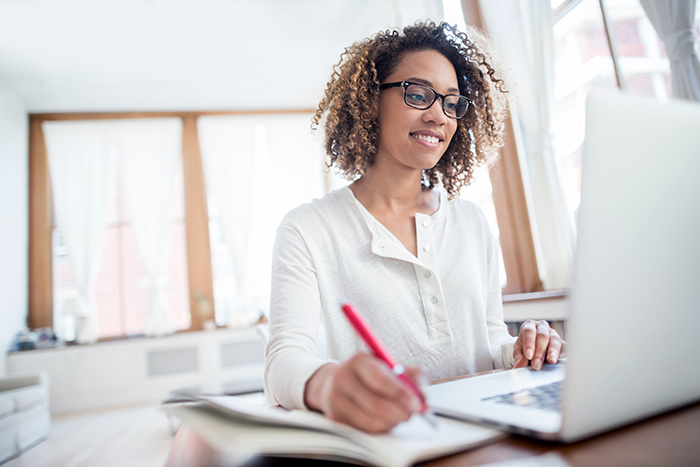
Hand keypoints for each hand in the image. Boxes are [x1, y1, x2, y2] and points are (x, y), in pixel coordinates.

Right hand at [304, 353, 426, 432]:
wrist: (336, 381)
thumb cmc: (371, 375)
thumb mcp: (392, 367)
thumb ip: (414, 376)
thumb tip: (423, 396)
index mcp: (359, 360)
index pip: (381, 380)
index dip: (401, 394)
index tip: (417, 405)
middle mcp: (342, 377)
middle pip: (376, 405)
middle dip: (400, 413)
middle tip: (411, 414)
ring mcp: (335, 398)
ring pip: (371, 421)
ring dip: (391, 423)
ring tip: (398, 416)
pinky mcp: (334, 417)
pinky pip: (363, 431)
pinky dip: (380, 429)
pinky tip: (384, 420)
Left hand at [512, 320, 563, 369]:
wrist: (532, 347)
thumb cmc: (524, 346)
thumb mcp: (519, 351)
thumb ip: (519, 358)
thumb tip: (518, 367)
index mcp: (529, 325)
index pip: (529, 332)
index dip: (529, 343)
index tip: (528, 356)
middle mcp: (542, 327)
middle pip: (542, 336)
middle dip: (539, 351)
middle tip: (536, 364)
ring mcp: (553, 333)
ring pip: (554, 340)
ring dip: (553, 351)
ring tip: (551, 360)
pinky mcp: (561, 342)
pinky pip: (564, 346)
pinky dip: (563, 352)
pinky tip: (563, 359)